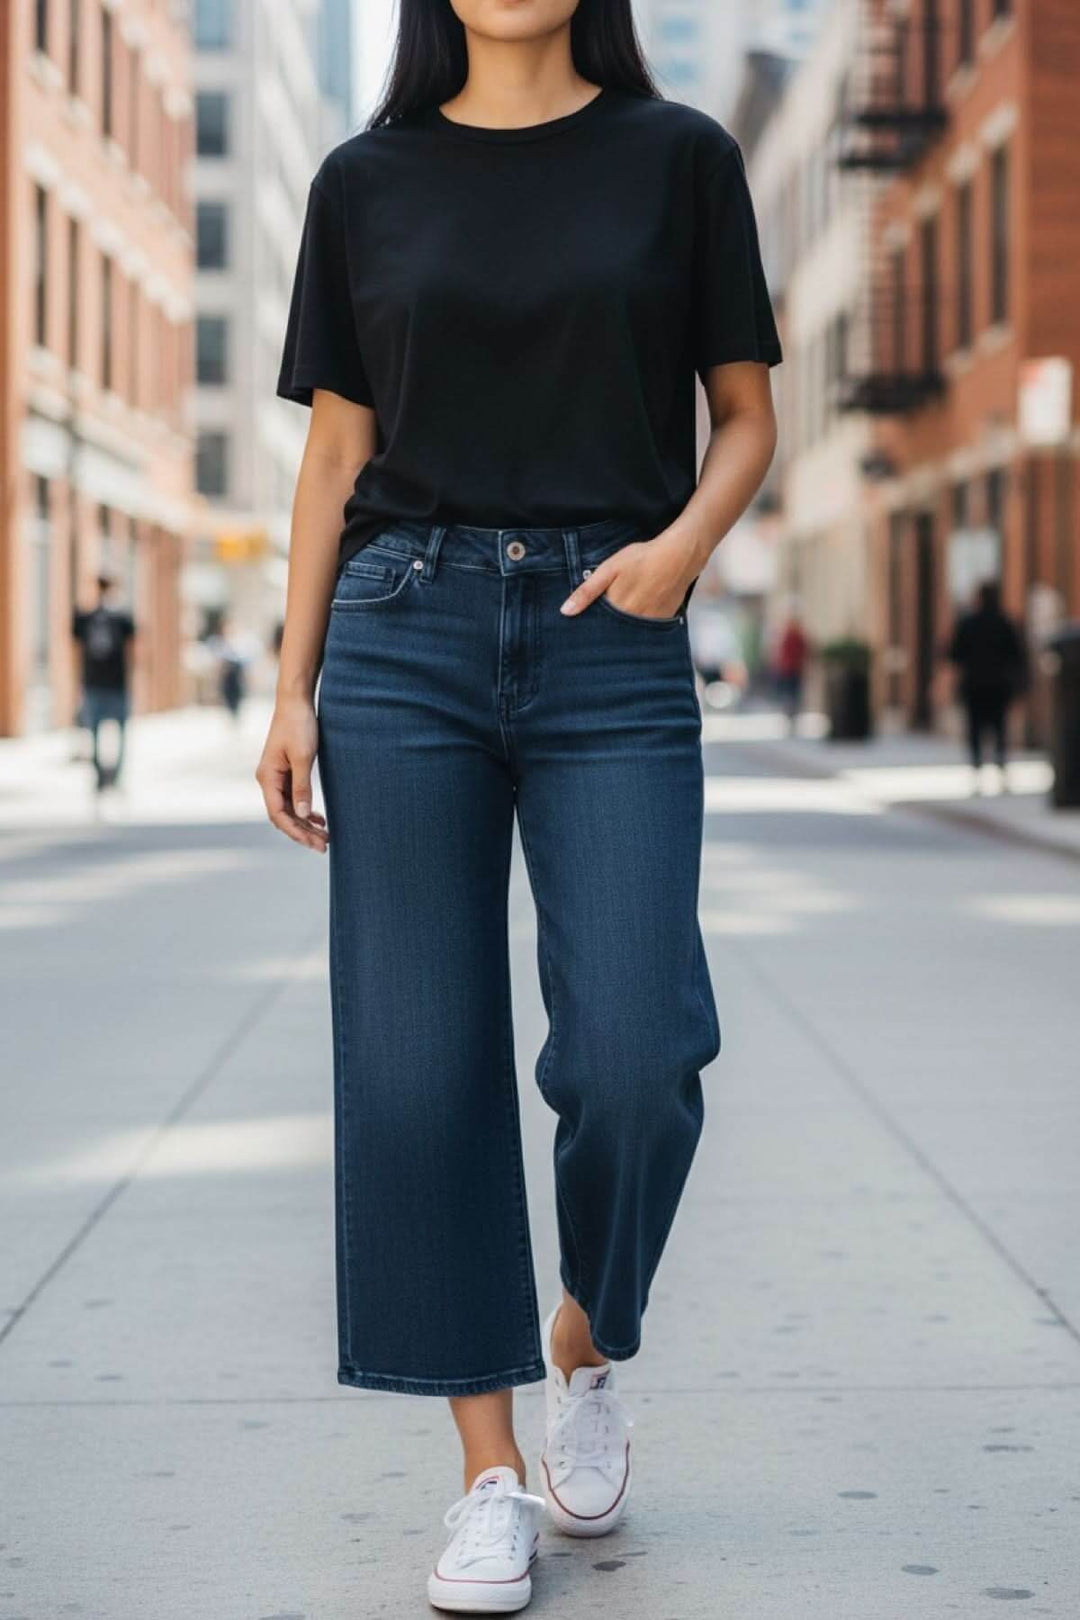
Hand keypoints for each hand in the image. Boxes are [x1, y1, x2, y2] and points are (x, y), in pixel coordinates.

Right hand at [255, 696, 327, 852]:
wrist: (296, 701)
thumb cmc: (299, 726)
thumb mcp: (303, 757)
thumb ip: (302, 787)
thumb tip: (303, 815)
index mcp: (268, 778)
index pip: (278, 814)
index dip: (295, 831)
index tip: (314, 843)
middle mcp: (268, 780)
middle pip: (284, 815)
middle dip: (303, 832)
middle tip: (325, 846)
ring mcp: (276, 776)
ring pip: (289, 808)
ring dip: (305, 823)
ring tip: (325, 836)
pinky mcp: (286, 771)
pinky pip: (293, 798)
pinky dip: (305, 810)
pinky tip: (319, 819)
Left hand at [560, 534, 696, 620]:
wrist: (679, 556)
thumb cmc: (642, 559)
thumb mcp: (609, 569)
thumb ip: (587, 592)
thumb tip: (565, 612)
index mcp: (616, 610)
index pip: (596, 627)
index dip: (588, 626)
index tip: (580, 626)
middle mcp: (632, 622)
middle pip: (612, 633)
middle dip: (604, 630)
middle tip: (601, 622)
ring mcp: (649, 624)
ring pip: (629, 633)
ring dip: (622, 629)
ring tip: (623, 612)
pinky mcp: (662, 621)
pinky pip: (646, 631)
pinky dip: (639, 627)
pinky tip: (637, 613)